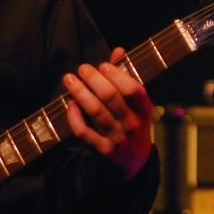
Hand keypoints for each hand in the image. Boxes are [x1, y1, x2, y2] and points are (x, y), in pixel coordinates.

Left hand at [62, 47, 153, 180]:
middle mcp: (132, 124)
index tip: (102, 65)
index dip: (116, 74)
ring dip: (80, 93)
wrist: (134, 163)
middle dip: (93, 79)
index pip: (133, 89)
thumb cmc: (133, 125)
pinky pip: (84, 132)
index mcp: (144, 110)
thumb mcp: (137, 104)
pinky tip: (69, 104)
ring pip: (95, 112)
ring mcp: (118, 138)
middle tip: (82, 69)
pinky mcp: (103, 151)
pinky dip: (74, 117)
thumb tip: (118, 50)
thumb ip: (126, 77)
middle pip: (111, 97)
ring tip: (69, 79)